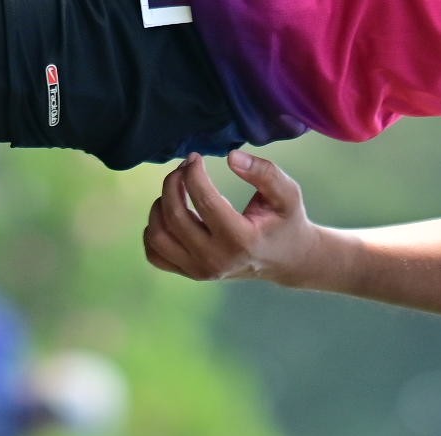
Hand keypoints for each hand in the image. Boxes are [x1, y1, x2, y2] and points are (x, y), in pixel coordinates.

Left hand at [142, 151, 324, 285]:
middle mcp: (216, 259)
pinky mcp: (190, 274)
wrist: (286, 260)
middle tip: (184, 168)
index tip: (196, 157)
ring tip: (176, 191)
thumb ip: (264, 172)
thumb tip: (231, 157)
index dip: (193, 172)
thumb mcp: (287, 194)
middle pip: (174, 216)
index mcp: (241, 240)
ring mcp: (200, 271)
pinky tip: (170, 215)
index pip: (204, 200)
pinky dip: (153, 231)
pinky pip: (155, 254)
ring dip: (160, 205)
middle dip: (173, 182)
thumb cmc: (286, 221)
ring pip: (158, 236)